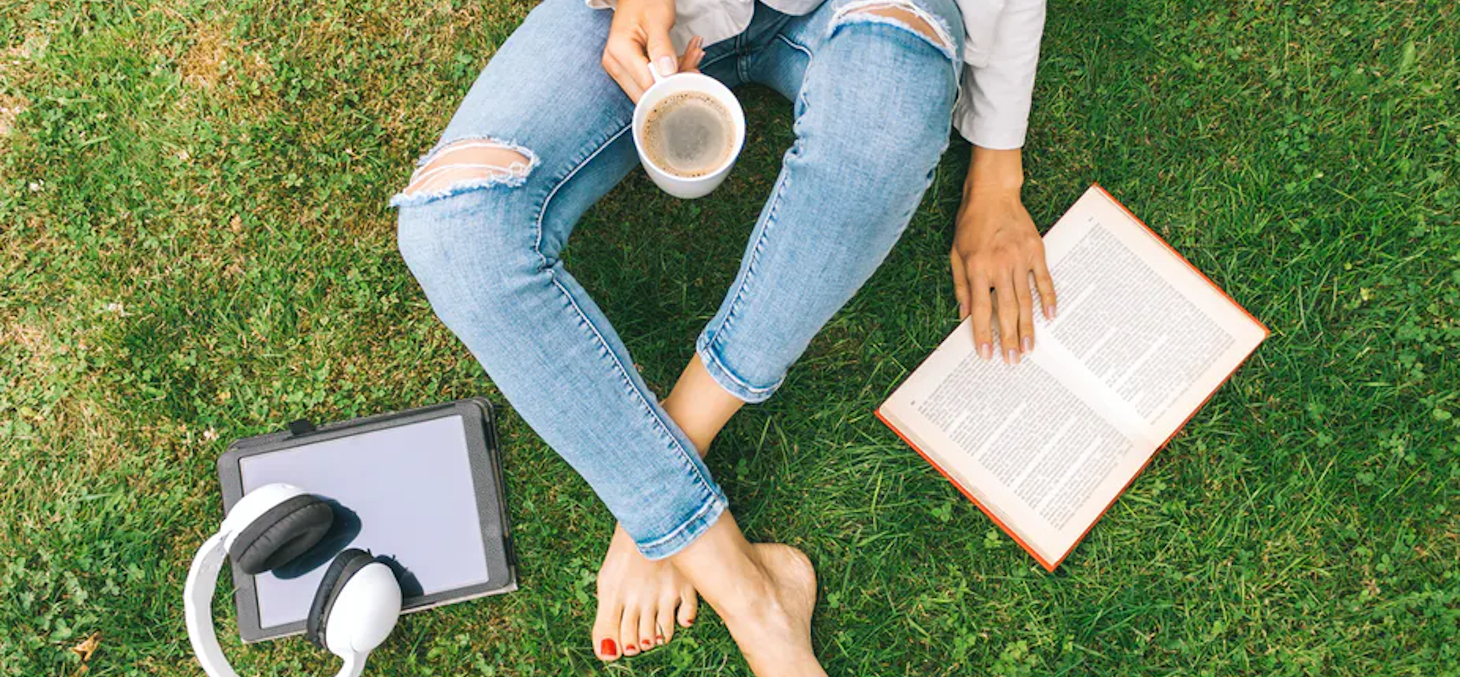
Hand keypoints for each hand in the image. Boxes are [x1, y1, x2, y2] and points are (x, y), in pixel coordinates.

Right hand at [601, 0, 705, 102]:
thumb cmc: (645, 0)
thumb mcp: (657, 20)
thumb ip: (661, 46)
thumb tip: (667, 73)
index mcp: (619, 52)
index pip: (646, 84)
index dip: (671, 85)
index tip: (693, 73)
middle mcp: (616, 64)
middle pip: (648, 90)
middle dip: (676, 81)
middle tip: (696, 63)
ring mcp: (621, 68)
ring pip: (653, 87)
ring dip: (677, 74)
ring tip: (694, 54)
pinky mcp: (630, 69)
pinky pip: (653, 79)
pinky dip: (672, 70)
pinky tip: (686, 56)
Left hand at [950, 184, 1055, 364]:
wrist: (993, 193)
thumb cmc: (970, 223)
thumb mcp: (956, 253)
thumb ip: (961, 285)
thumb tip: (964, 314)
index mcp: (977, 268)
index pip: (981, 309)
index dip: (983, 334)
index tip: (987, 355)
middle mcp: (1000, 266)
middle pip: (1006, 310)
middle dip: (1009, 338)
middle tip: (1013, 360)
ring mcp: (1020, 258)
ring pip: (1026, 300)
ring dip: (1028, 326)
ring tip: (1029, 348)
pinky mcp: (1036, 251)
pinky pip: (1044, 280)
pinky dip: (1049, 299)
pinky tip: (1051, 317)